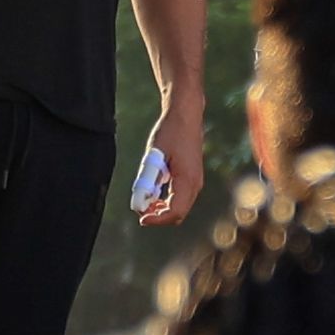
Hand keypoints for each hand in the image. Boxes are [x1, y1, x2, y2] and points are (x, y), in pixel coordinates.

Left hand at [135, 111, 203, 228]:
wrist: (186, 115)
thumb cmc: (170, 132)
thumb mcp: (154, 156)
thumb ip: (146, 180)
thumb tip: (138, 203)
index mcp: (187, 180)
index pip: (174, 212)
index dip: (157, 219)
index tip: (140, 218)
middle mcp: (195, 184)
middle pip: (178, 214)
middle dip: (158, 216)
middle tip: (140, 210)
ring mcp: (196, 182)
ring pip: (180, 208)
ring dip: (162, 209)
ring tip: (144, 201)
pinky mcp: (192, 178)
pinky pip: (181, 199)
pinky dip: (167, 201)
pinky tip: (153, 194)